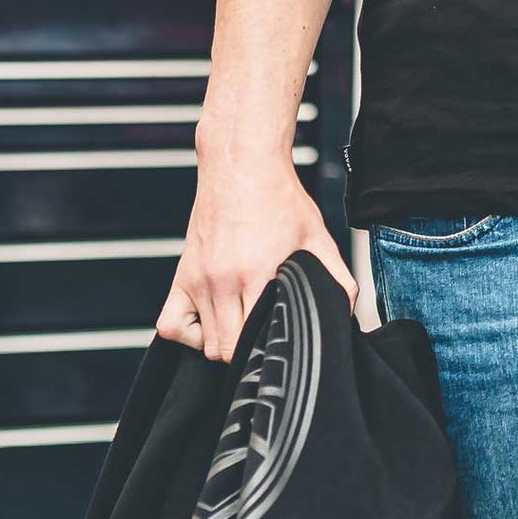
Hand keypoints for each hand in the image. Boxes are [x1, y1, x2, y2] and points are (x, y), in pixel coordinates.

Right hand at [157, 154, 357, 361]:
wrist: (242, 165)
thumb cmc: (280, 199)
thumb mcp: (317, 235)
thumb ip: (336, 274)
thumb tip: (347, 309)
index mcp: (257, 273)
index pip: (254, 340)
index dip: (270, 350)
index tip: (282, 344)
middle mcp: (222, 281)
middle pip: (225, 350)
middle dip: (247, 353)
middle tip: (266, 339)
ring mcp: (198, 280)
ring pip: (202, 343)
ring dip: (222, 344)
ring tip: (245, 328)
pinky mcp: (182, 276)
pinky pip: (170, 325)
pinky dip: (187, 333)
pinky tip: (210, 322)